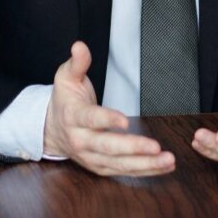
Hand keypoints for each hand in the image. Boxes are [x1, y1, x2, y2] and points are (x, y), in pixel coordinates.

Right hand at [44, 41, 174, 176]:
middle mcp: (81, 140)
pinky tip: (163, 166)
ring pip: (118, 164)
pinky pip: (123, 171)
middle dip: (133, 148)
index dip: (107, 120)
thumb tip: (80, 46)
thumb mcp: (66, 77)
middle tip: (155, 147)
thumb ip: (77, 62)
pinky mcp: (100, 166)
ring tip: (167, 160)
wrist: (51, 129)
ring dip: (145, 164)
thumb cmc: (64, 101)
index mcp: (73, 116)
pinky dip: (144, 171)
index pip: (91, 119)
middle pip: (107, 147)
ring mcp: (90, 157)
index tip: (125, 121)